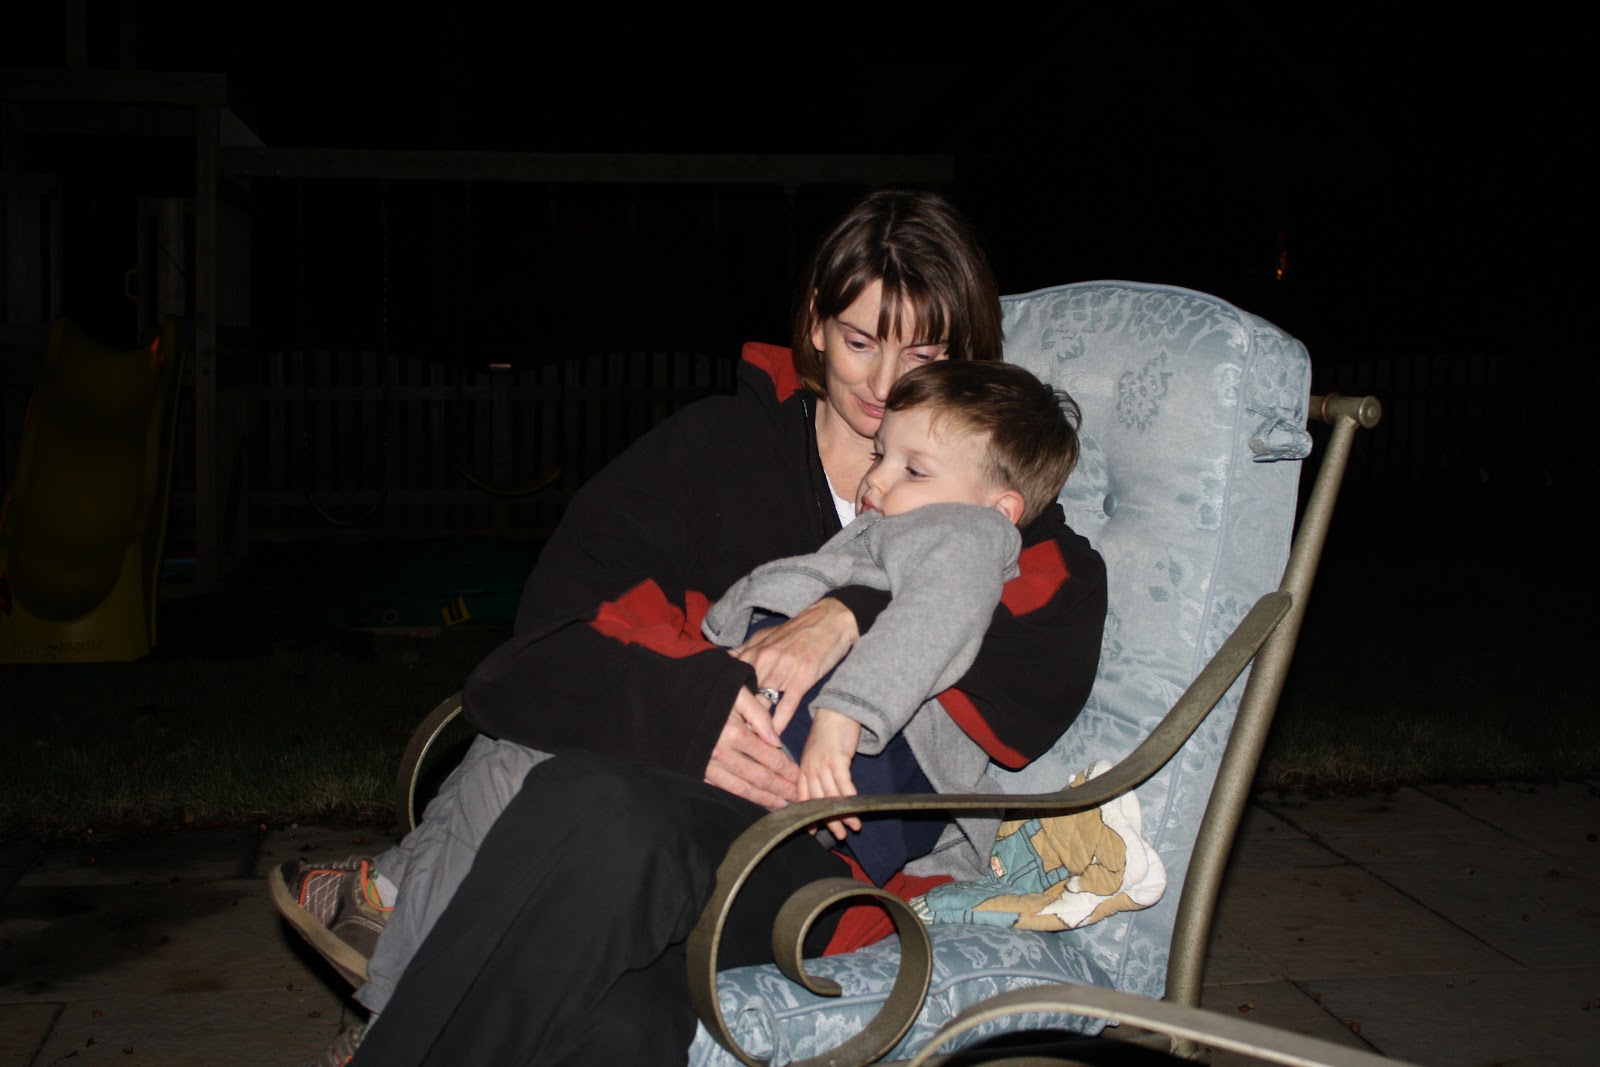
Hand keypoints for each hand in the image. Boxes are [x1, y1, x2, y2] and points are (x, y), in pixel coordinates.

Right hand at [703, 687, 799, 809]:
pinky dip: (742, 797)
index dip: (788, 770)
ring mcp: (708, 765)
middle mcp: (722, 753)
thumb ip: (758, 714)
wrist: (669, 699)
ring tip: (781, 805)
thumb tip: (776, 741)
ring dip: (764, 798)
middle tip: (798, 798)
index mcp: (734, 733)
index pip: (770, 758)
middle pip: (760, 777)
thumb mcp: (736, 692)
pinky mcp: (697, 771)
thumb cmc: (708, 691)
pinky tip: (754, 801)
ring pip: (743, 789)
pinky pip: (724, 789)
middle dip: (781, 788)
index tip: (799, 777)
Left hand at [730, 598, 857, 733]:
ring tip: (752, 746)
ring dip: (757, 727)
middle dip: (738, 720)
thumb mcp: (765, 636)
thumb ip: (745, 651)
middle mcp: (762, 662)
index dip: (727, 706)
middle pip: (743, 699)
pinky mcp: (801, 679)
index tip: (723, 723)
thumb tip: (726, 662)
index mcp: (751, 653)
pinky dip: (778, 725)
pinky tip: (774, 739)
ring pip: (762, 706)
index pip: (732, 686)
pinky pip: (785, 708)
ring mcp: (781, 671)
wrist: (829, 620)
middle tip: (734, 741)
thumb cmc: (797, 630)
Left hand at [799, 709, 863, 839]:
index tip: (813, 831)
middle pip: (818, 801)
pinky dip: (849, 797)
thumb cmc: (828, 735)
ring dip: (843, 813)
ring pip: (832, 795)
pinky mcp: (837, 758)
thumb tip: (822, 795)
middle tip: (839, 836)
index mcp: (803, 769)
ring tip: (853, 827)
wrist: (837, 712)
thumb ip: (815, 773)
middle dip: (829, 820)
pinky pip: (843, 782)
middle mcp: (810, 768)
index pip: (802, 797)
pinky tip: (856, 807)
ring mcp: (822, 764)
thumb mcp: (815, 755)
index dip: (807, 815)